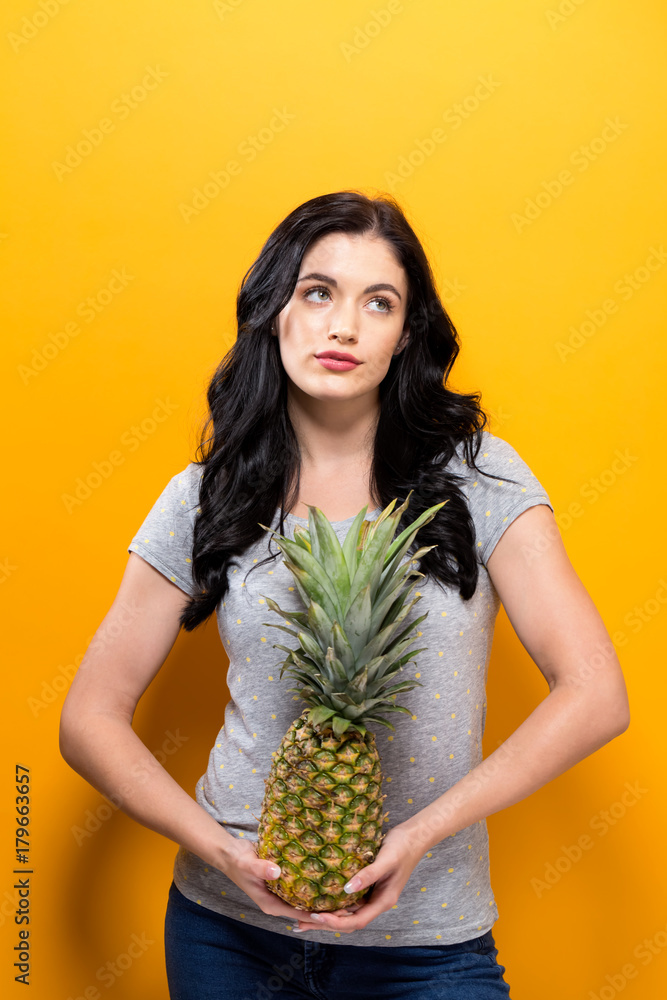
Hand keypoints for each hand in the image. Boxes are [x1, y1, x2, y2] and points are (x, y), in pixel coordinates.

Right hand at [219, 838, 358, 923]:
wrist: (231, 853)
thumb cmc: (239, 862)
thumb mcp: (249, 865)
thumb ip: (262, 868)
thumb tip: (278, 871)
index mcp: (272, 904)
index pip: (299, 914)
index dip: (317, 916)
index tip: (337, 914)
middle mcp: (279, 901)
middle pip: (305, 910)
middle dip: (326, 909)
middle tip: (350, 905)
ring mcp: (282, 891)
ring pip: (306, 898)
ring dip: (323, 897)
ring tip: (345, 893)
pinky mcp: (284, 880)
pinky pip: (302, 885)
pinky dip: (315, 884)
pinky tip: (330, 877)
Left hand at [289, 824, 423, 933]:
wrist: (414, 836)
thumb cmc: (402, 847)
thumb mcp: (386, 860)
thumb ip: (368, 875)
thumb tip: (346, 889)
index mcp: (383, 902)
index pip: (357, 920)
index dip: (336, 922)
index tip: (316, 917)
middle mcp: (375, 902)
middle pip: (347, 920)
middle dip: (323, 924)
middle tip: (298, 924)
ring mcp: (371, 894)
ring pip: (346, 911)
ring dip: (325, 915)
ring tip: (301, 915)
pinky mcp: (366, 885)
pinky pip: (347, 898)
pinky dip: (332, 901)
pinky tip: (317, 897)